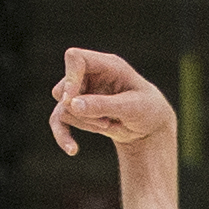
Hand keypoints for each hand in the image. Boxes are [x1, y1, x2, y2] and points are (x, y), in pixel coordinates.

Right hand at [48, 48, 175, 155]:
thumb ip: (103, 105)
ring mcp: (82, 92)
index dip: (70, 77)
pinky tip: (72, 150)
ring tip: (109, 124)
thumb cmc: (147, 109)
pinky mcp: (78, 110)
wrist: (149, 127)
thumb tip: (72, 105)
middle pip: (65, 88)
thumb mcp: (131, 108)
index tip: (71, 100)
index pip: (75, 58)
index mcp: (107, 65)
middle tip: (108, 121)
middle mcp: (90, 75)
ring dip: (84, 123)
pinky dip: (63, 136)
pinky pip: (59, 121)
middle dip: (82, 111)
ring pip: (64, 108)